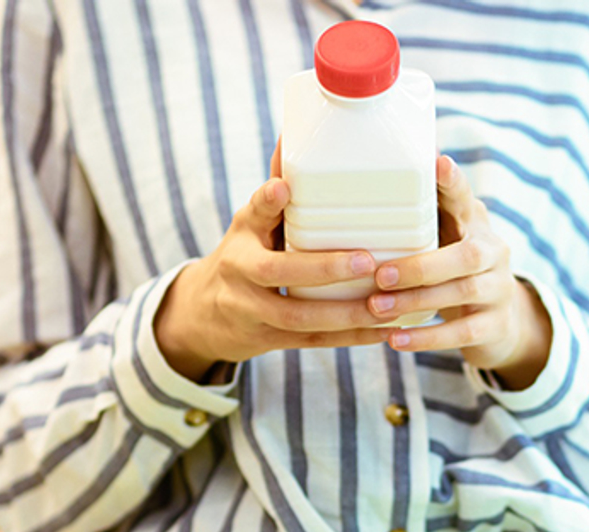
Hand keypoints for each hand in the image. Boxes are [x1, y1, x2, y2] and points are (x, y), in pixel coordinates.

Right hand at [154, 169, 390, 379]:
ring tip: (385, 303)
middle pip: (277, 272)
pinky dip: (350, 338)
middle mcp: (241, 273)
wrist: (203, 313)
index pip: (252, 213)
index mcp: (241, 236)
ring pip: (299, 316)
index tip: (282, 187)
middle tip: (367, 260)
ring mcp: (253, 311)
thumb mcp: (250, 223)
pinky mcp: (270, 340)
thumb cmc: (242, 255)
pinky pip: (313, 341)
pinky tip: (383, 331)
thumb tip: (292, 134)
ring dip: (346, 313)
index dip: (267, 202)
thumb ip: (277, 193)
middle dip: (323, 269)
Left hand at [369, 156, 552, 390]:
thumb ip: (419, 216)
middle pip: (464, 257)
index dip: (453, 183)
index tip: (438, 163)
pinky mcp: (495, 324)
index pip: (464, 198)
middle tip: (380, 275)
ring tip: (376, 308)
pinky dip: (427, 338)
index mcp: (474, 224)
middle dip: (420, 267)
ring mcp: (498, 289)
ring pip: (461, 293)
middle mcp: (492, 252)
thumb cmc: (454, 271)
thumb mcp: (445, 238)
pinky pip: (462, 333)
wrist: (502, 320)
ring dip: (416, 301)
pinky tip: (396, 341)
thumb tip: (370, 179)